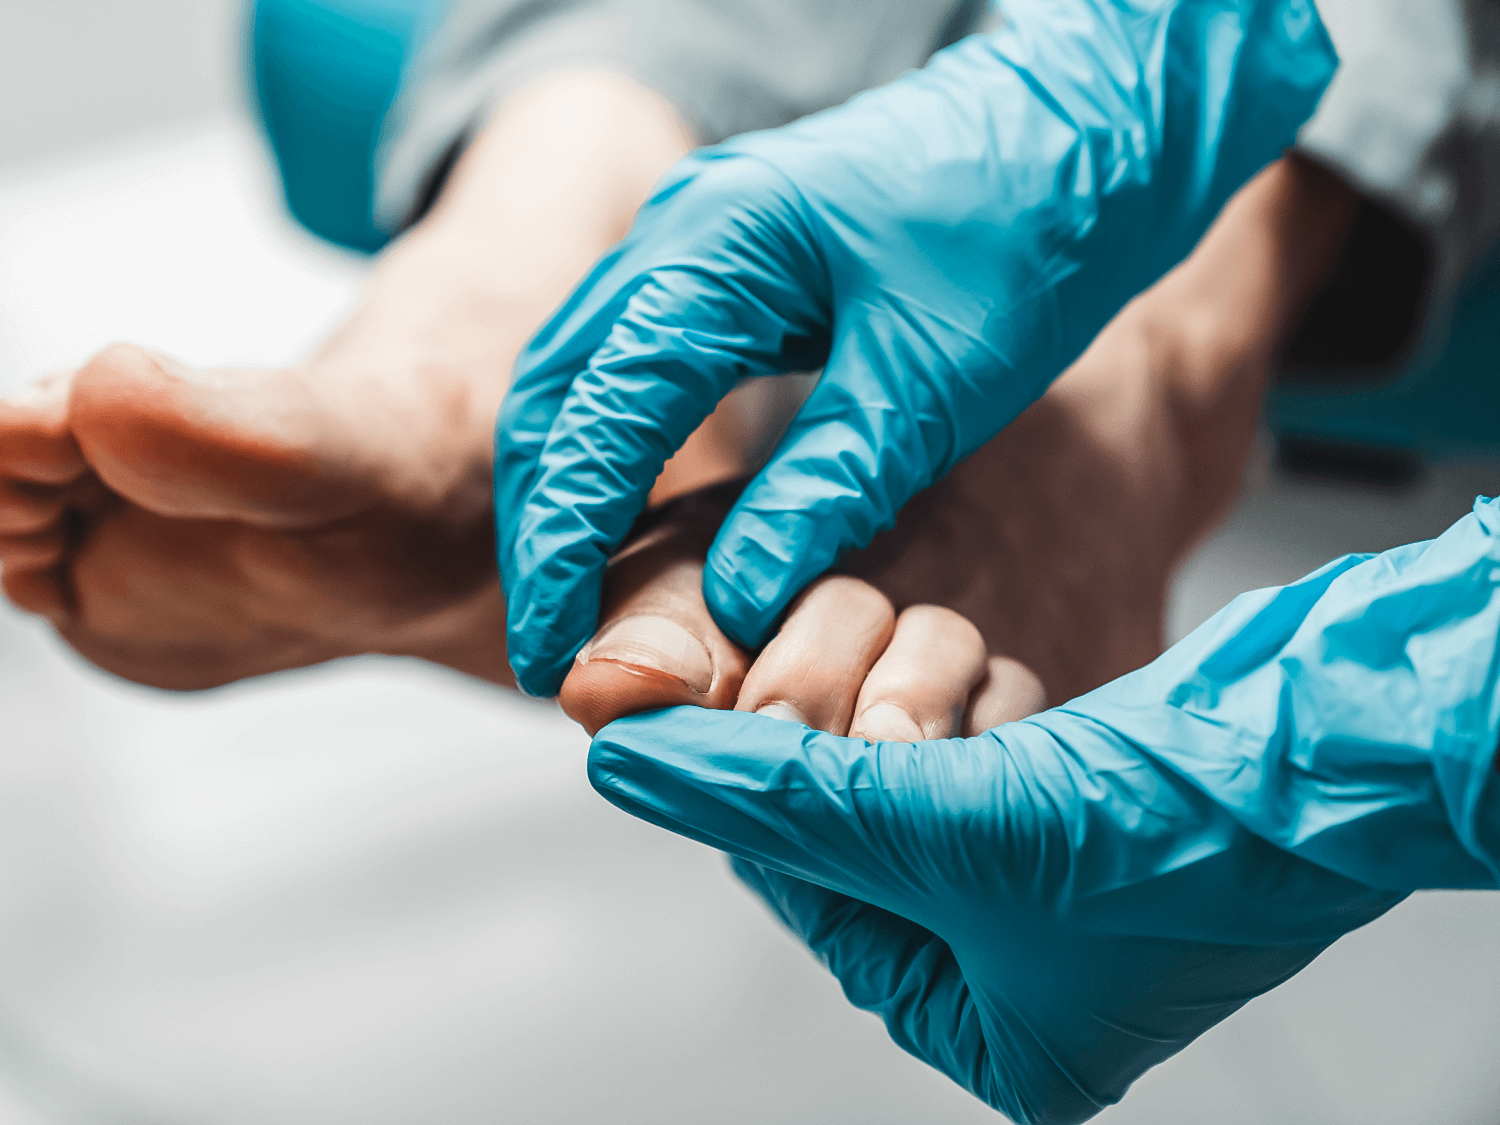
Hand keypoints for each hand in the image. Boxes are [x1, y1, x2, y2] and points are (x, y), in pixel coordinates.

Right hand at [495, 0, 1336, 694]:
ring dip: (571, 488)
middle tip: (550, 642)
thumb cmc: (1030, 228)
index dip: (562, 544)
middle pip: (557, 393)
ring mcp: (699, 237)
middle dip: (542, 524)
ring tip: (577, 597)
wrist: (1093, 124)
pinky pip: (636, 360)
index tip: (551, 646)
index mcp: (718, 248)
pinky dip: (618, 447)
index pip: (598, 416)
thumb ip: (825, 489)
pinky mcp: (732, 262)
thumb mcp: (931, 380)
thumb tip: (737, 602)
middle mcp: (682, 231)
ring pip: (584, 376)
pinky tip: (636, 516)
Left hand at [586, 498, 1499, 1122]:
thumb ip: (778, 793)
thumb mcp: (946, 826)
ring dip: (923, 716)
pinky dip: (979, 703)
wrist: (1337, 745)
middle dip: (859, 760)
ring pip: (920, 778)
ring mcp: (1064, 886)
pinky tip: (1006, 691)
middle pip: (867, 845)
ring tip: (962, 702)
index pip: (821, 912)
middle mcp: (1032, 974)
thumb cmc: (1186, 833)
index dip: (771, 817)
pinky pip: (985, 742)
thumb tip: (639, 763)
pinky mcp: (1093, 801)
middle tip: (845, 701)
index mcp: (1003, 1039)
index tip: (723, 736)